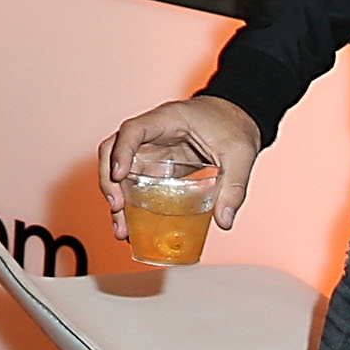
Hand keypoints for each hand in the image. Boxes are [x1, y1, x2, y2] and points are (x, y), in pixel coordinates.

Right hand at [100, 95, 261, 230]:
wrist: (238, 118)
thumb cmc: (233, 125)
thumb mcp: (240, 153)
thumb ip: (234, 187)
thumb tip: (224, 221)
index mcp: (168, 120)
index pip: (133, 130)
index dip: (121, 151)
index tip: (118, 175)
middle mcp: (152, 134)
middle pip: (113, 150)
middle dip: (109, 180)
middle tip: (117, 208)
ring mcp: (151, 151)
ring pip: (120, 171)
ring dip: (116, 199)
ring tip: (122, 230)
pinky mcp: (157, 167)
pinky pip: (135, 183)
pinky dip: (131, 205)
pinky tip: (134, 227)